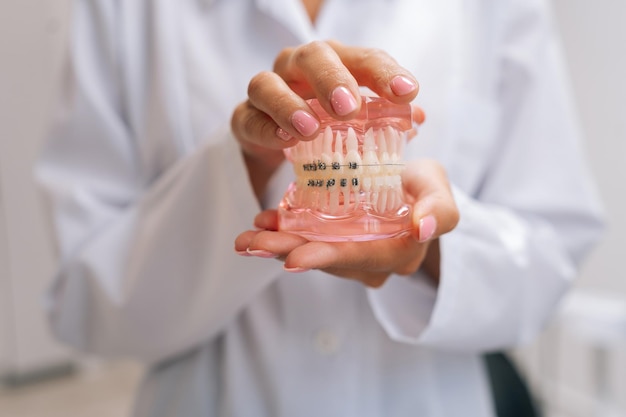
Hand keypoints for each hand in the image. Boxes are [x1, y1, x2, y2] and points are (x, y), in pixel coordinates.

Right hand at [231, 40, 422, 199]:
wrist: (277, 146)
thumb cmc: (325, 127)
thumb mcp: (358, 124)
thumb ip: (385, 119)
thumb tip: (416, 119)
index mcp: (336, 64)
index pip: (363, 58)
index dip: (385, 73)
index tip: (407, 93)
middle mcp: (299, 69)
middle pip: (313, 56)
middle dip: (332, 79)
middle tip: (349, 107)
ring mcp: (268, 91)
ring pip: (268, 83)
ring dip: (289, 104)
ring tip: (311, 128)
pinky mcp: (245, 119)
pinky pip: (249, 118)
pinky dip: (266, 128)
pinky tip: (284, 141)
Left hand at [234, 160, 458, 287]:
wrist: (414, 187)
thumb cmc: (427, 187)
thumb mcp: (439, 189)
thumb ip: (440, 210)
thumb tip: (421, 229)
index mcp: (397, 253)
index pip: (360, 258)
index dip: (326, 258)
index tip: (292, 260)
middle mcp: (369, 262)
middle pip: (325, 259)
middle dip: (287, 252)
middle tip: (251, 244)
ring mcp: (349, 253)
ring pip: (311, 250)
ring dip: (277, 244)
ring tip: (246, 236)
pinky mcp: (333, 240)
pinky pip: (306, 238)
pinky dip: (283, 231)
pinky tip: (262, 221)